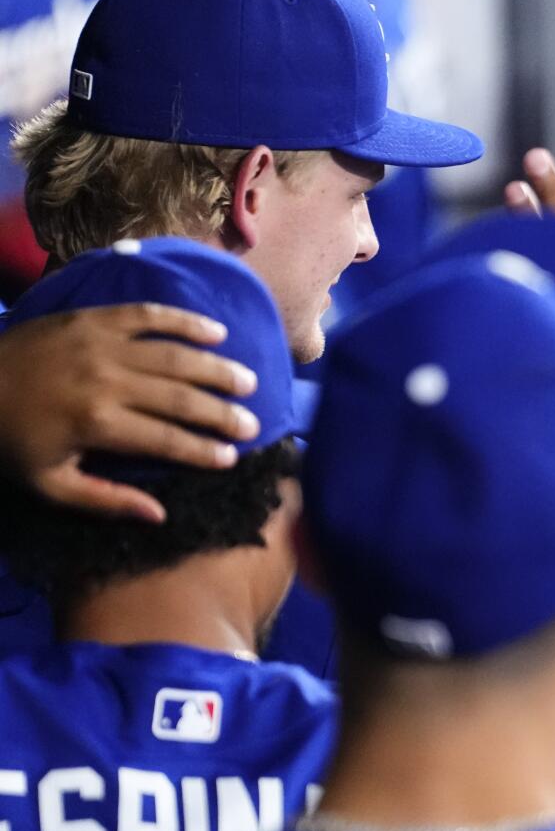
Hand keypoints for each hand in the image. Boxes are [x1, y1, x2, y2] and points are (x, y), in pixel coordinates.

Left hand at [0, 303, 258, 521]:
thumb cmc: (9, 440)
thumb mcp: (49, 485)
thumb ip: (105, 502)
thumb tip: (160, 515)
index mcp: (98, 424)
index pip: (168, 440)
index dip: (205, 451)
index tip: (232, 458)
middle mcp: (107, 381)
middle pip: (181, 398)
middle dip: (222, 413)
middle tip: (253, 424)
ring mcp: (101, 344)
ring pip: (174, 356)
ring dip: (216, 369)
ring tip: (247, 382)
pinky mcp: (92, 318)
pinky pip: (148, 314)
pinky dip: (184, 321)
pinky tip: (215, 331)